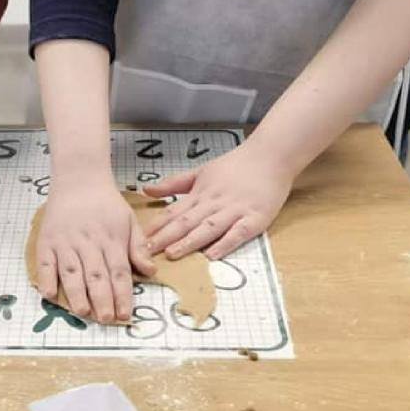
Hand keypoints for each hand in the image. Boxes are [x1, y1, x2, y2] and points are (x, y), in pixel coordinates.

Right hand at [35, 176, 154, 323]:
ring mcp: (65, 242)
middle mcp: (88, 242)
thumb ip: (138, 247)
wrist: (79, 178)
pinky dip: (46, 278)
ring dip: (77, 293)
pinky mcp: (47, 240)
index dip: (122, 294)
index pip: (119, 271)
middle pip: (96, 275)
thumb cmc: (106, 203)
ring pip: (71, 271)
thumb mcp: (129, 220)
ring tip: (83, 312)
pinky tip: (50, 294)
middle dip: (102, 299)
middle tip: (106, 319)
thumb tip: (150, 272)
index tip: (125, 314)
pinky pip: (45, 262)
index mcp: (111, 239)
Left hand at [142, 140, 294, 259]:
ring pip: (209, 228)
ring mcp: (235, 211)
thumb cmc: (236, 165)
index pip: (174, 212)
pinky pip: (238, 233)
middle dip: (166, 238)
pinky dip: (225, 243)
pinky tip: (212, 254)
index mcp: (200, 193)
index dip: (156, 226)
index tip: (138, 239)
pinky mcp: (255, 219)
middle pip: (187, 222)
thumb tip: (146, 190)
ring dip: (190, 241)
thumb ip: (174, 184)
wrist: (270, 156)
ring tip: (173, 253)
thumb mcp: (201, 171)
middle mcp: (214, 202)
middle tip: (147, 252)